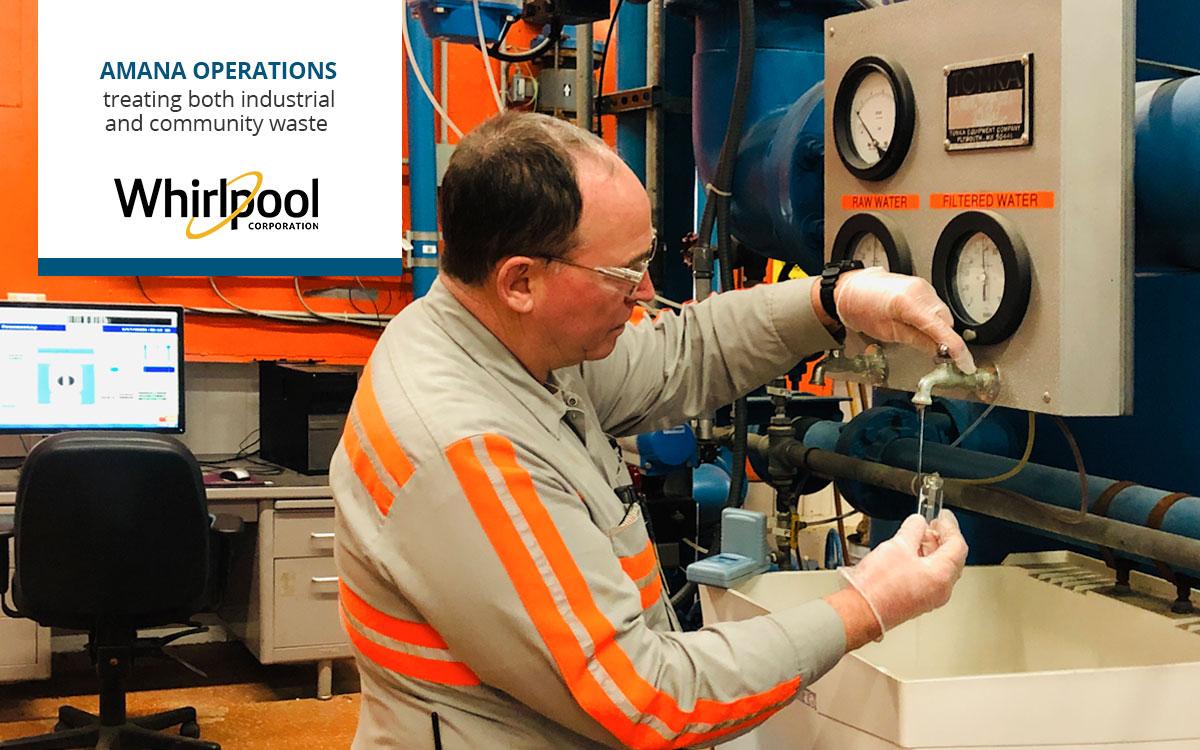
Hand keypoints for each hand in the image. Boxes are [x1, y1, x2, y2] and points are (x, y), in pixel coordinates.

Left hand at [833, 267, 975, 373]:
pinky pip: (935, 306)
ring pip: (943, 314)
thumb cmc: (860, 308)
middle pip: (946, 322)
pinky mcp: (921, 286)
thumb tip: (939, 351)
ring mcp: (922, 286)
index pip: (942, 330)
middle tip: (939, 355)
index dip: (957, 350)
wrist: (850, 289)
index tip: (965, 364)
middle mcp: (919, 291)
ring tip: (918, 336)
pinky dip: (932, 319)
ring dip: (938, 329)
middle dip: (945, 340)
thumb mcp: (886, 332)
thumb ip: (917, 341)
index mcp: (909, 303)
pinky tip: (919, 324)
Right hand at [838, 510, 967, 635]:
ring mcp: (930, 597)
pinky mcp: (917, 601)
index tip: (943, 516)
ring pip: (939, 569)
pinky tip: (909, 554)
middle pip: (951, 558)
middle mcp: (941, 589)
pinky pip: (928, 578)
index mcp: (942, 574)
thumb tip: (918, 522)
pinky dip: (923, 563)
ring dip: (931, 550)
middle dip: (941, 538)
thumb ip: (913, 529)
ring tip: (917, 537)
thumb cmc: (878, 586)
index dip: (950, 527)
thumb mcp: (898, 546)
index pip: (957, 546)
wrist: (862, 610)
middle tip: (931, 524)